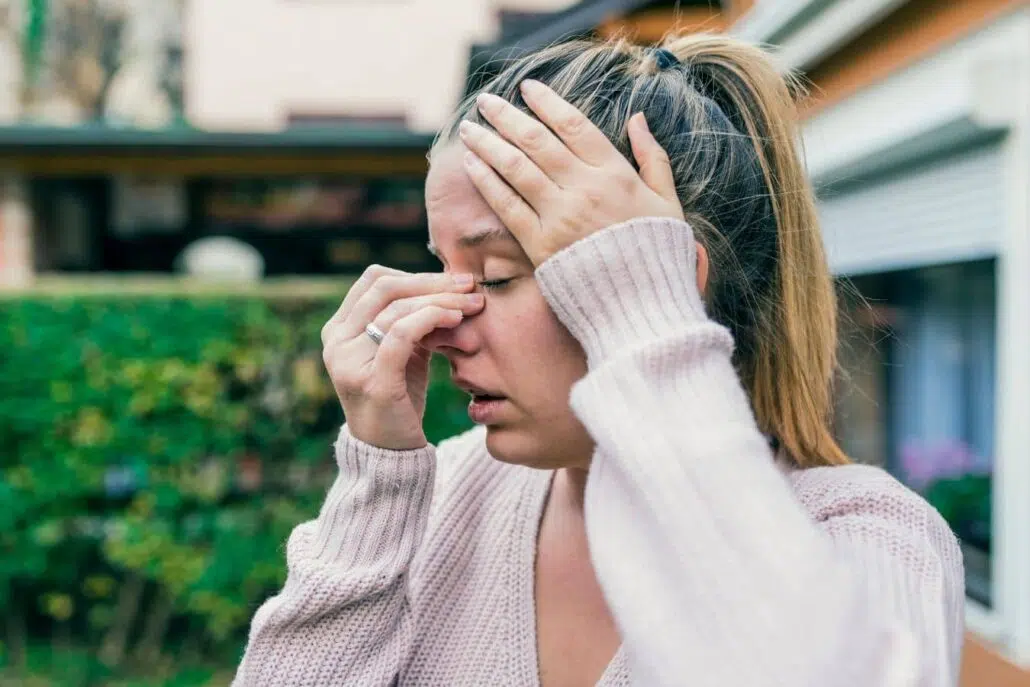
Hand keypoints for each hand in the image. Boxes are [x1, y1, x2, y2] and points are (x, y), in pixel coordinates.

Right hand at [321, 266, 484, 449]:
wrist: (390, 452)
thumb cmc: (400, 397)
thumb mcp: (403, 352)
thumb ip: (413, 320)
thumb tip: (449, 283)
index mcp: (338, 329)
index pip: (374, 280)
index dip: (416, 275)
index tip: (453, 281)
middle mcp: (336, 342)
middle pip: (385, 288)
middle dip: (433, 283)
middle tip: (469, 286)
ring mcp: (349, 362)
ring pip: (396, 309)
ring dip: (441, 301)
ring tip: (472, 304)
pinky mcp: (373, 382)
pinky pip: (401, 335)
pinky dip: (432, 319)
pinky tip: (456, 319)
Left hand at [458, 79, 684, 265]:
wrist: (642, 306)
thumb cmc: (657, 255)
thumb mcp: (668, 202)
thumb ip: (653, 157)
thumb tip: (637, 118)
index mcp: (615, 174)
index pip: (574, 125)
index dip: (547, 103)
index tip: (527, 88)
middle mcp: (584, 189)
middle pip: (537, 141)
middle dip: (507, 117)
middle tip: (486, 101)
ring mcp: (559, 217)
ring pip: (516, 168)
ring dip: (488, 143)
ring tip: (470, 128)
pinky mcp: (540, 245)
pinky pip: (507, 206)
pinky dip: (487, 181)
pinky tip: (472, 164)